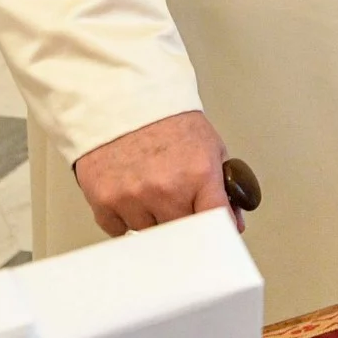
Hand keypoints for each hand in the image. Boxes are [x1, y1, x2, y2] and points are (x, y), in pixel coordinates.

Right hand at [72, 110, 228, 237]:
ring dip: (153, 221)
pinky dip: (125, 220)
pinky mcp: (104, 201)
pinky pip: (119, 231)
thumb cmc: (170, 122)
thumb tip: (233, 222)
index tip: (216, 236)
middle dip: (184, 222)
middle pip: (181, 235)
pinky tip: (131, 196)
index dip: (217, 232)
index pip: (214, 222)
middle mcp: (166, 189)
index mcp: (198, 174)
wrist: (125, 101)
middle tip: (179, 204)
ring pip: (150, 235)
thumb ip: (223, 187)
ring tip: (152, 192)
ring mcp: (133, 198)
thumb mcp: (210, 147)